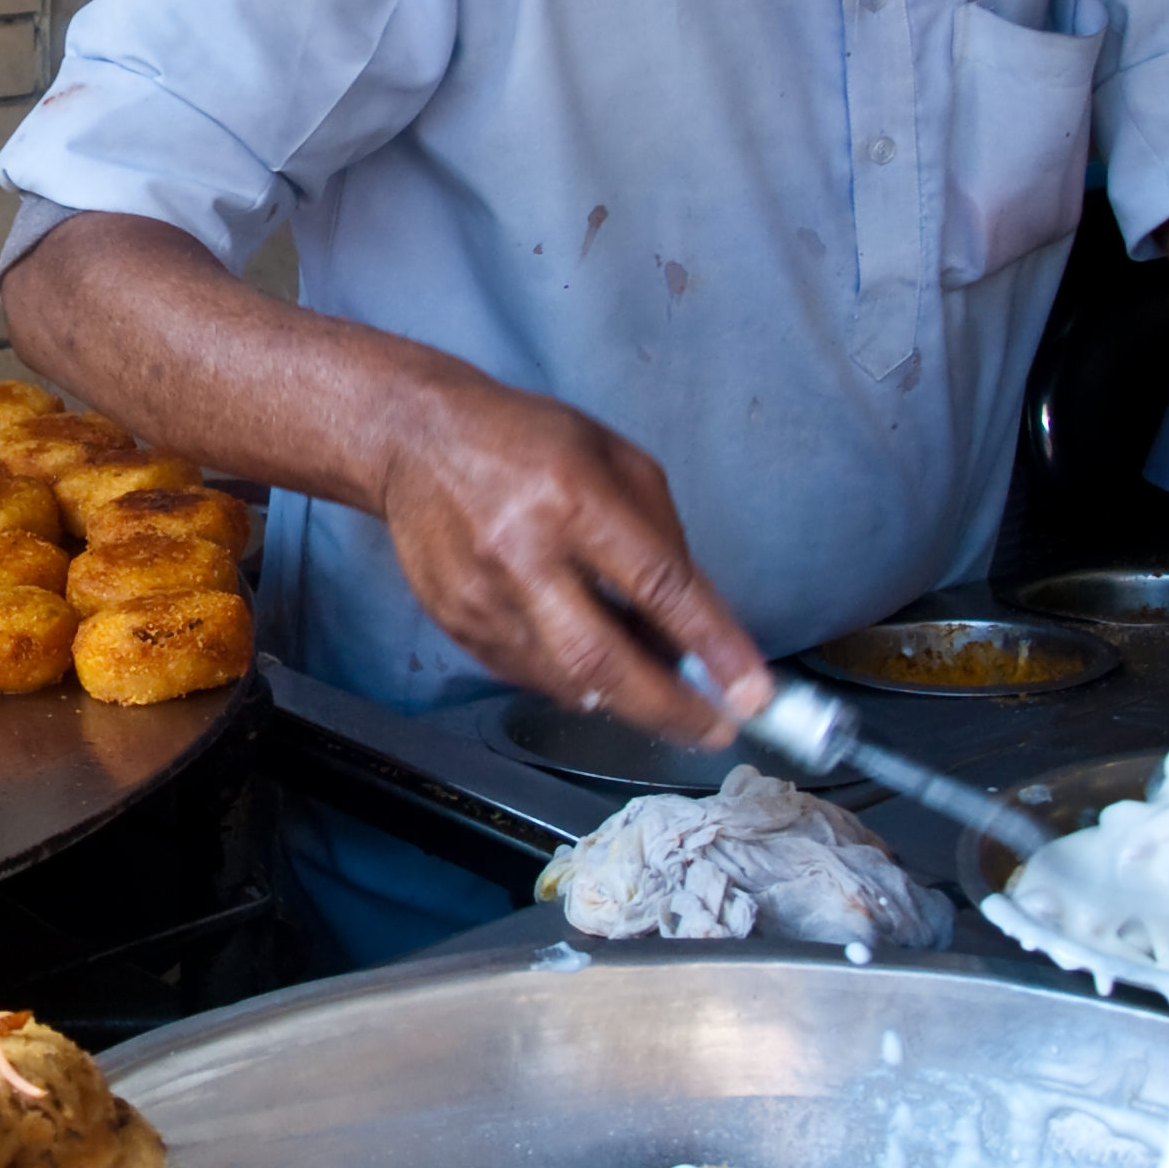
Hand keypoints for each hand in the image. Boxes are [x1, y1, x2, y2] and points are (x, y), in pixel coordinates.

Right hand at [371, 374, 770, 746]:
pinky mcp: (456, 624)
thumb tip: (695, 628)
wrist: (416, 439)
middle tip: (715, 728)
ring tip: (654, 686)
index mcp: (572, 498)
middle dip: (669, 708)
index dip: (713, 646)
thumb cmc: (526, 441)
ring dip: (624, 697)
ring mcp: (481, 596)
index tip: (753, 691)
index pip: (658, 586)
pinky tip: (588, 656)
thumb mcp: (615, 459)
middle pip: (602, 661)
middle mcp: (521, 553)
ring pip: (566, 683)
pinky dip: (573, 680)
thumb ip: (661, 539)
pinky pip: (530, 677)